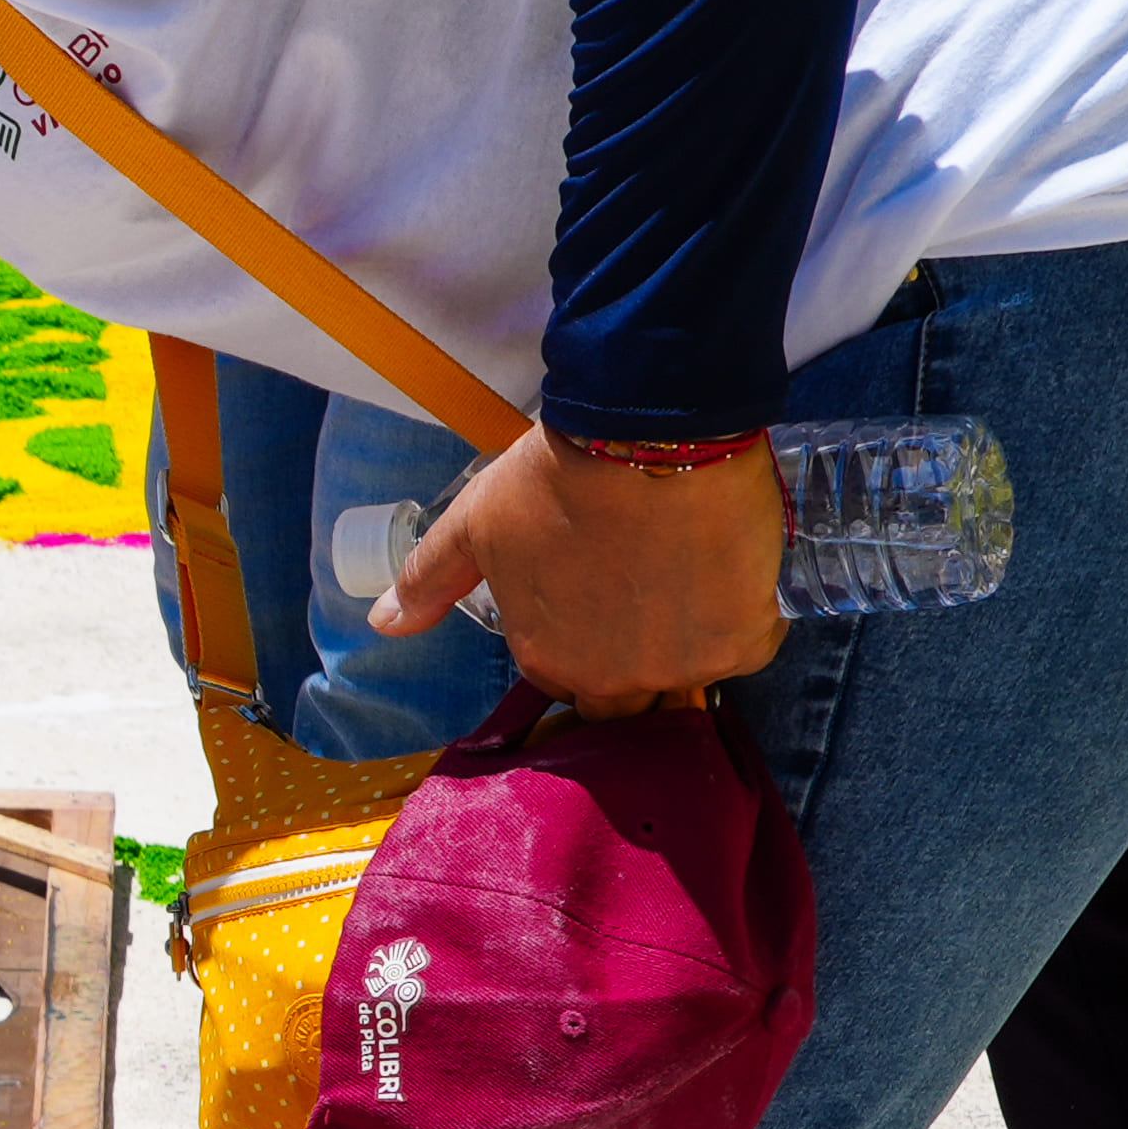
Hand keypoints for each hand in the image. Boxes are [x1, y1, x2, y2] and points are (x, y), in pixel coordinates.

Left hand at [379, 429, 781, 711]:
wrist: (650, 433)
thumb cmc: (554, 477)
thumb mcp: (474, 524)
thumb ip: (430, 579)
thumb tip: (382, 624)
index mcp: (548, 660)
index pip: (561, 679)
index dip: (576, 641)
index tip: (592, 599)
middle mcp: (613, 680)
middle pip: (624, 695)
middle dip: (629, 658)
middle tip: (644, 592)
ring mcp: (682, 665)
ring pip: (687, 673)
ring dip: (685, 642)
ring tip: (686, 579)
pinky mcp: (744, 639)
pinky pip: (746, 647)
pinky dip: (741, 619)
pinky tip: (728, 572)